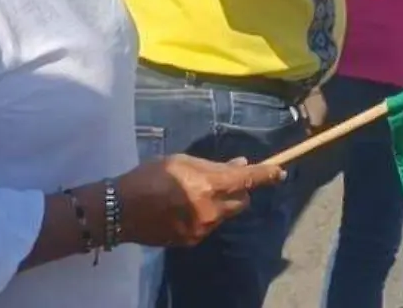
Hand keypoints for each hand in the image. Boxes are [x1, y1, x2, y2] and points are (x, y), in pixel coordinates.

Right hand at [117, 155, 284, 247]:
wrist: (122, 210)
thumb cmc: (150, 177)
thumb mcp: (182, 161)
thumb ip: (213, 166)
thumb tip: (239, 165)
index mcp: (211, 185)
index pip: (249, 180)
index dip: (267, 175)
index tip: (280, 173)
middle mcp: (213, 210)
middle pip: (242, 202)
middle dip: (238, 191)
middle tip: (220, 182)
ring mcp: (203, 229)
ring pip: (225, 215)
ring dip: (219, 204)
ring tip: (193, 195)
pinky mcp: (192, 241)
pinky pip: (208, 226)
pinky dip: (204, 216)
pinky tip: (182, 210)